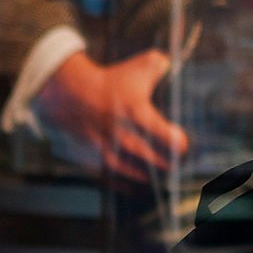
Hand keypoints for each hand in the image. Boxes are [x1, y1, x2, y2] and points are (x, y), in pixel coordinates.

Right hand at [34, 48, 189, 182]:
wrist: (69, 90)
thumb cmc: (109, 80)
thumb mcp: (138, 66)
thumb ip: (160, 64)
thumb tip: (174, 65)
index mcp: (136, 111)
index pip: (165, 135)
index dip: (178, 143)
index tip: (183, 145)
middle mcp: (121, 133)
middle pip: (150, 157)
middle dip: (166, 164)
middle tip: (176, 167)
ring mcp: (105, 147)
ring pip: (130, 170)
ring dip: (146, 176)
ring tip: (159, 179)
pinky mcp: (93, 156)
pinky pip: (110, 176)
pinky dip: (124, 185)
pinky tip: (135, 188)